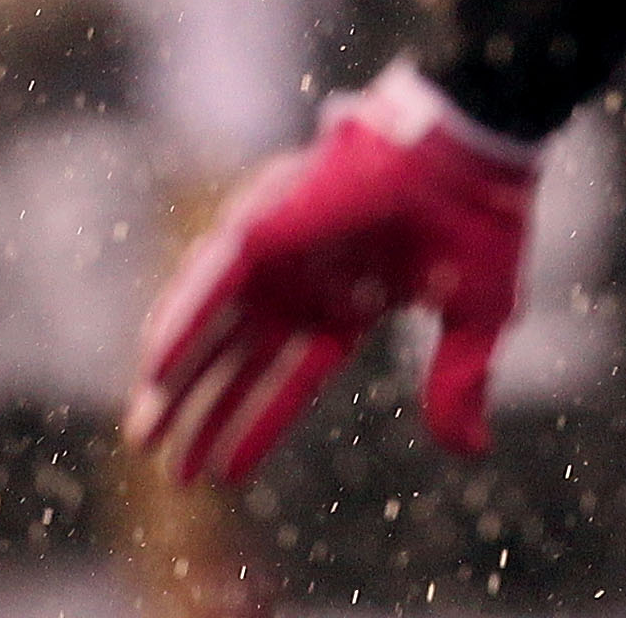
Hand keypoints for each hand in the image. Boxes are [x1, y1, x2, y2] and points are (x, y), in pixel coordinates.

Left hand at [126, 62, 539, 485]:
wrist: (473, 150)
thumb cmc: (482, 225)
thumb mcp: (478, 319)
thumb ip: (459, 383)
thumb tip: (471, 450)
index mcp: (354, 303)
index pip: (294, 376)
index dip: (258, 424)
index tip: (224, 475)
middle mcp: (307, 282)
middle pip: (239, 359)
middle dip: (201, 411)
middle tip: (166, 466)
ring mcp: (283, 254)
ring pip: (213, 325)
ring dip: (175, 377)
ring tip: (144, 431)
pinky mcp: (266, 224)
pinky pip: (210, 281)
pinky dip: (180, 323)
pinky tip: (154, 369)